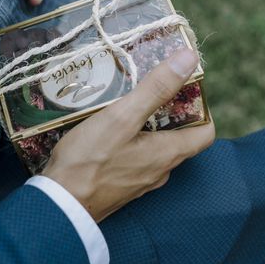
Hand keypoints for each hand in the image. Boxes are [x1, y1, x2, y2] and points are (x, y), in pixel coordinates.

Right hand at [42, 49, 214, 222]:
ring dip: (145, 128)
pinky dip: (128, 143)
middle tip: (147, 90)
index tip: (182, 89)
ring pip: (154, 149)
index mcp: (168, 153)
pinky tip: (106, 132)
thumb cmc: (90, 160)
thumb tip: (189, 58)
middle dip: (168, 113)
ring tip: (124, 106)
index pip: (205, 132)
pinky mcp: (119, 187)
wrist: (59, 204)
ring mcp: (139, 182)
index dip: (200, 109)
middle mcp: (160, 171)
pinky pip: (133, 160)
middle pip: (178, 139)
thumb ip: (156, 88)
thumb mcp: (123, 116)